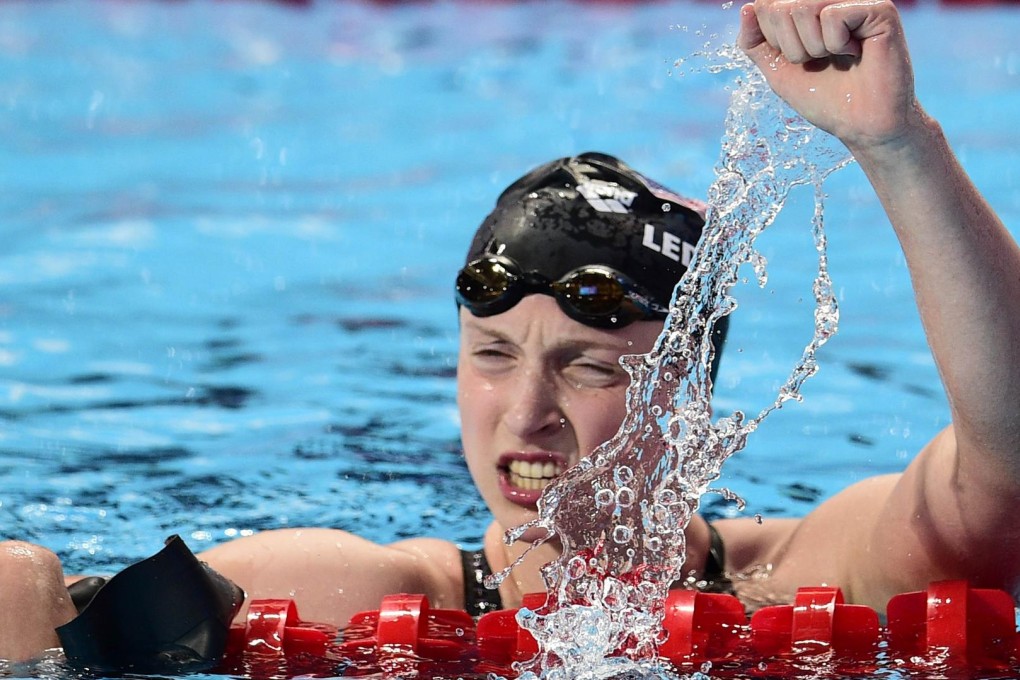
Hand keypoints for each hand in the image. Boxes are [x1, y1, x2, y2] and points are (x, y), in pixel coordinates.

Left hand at [737, 0, 919, 150]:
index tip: (800, 58)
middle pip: (780, 6)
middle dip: (790, 47)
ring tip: (837, 57)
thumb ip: (756, 42)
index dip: (773, 40)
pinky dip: (836, 44)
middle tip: (819, 61)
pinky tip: (856, 52)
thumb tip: (747, 8)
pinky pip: (832, 15)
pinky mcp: (879, 8)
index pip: (765, 6)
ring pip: (802, 7)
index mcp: (809, 9)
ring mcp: (855, 1)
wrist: (862, 125)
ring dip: (812, 48)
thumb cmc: (824, 97)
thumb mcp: (778, 70)